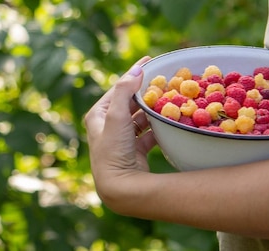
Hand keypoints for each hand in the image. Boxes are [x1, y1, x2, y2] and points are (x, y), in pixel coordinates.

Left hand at [84, 56, 157, 199]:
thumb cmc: (113, 149)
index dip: (134, 73)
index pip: (118, 88)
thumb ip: (125, 91)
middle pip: (130, 102)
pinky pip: (148, 134)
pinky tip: (170, 122)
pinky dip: (158, 128)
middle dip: (147, 91)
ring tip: (171, 99)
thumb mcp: (116, 116)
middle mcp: (107, 126)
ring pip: (141, 118)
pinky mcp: (134, 151)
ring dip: (154, 110)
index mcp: (97, 115)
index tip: (151, 60)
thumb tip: (136, 70)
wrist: (119, 187)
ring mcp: (121, 139)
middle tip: (165, 79)